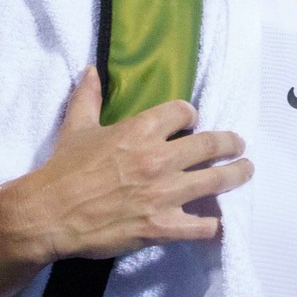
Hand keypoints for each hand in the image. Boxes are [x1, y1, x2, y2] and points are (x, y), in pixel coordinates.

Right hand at [12, 66, 251, 262]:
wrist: (50, 213)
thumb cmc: (63, 169)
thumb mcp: (76, 127)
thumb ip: (89, 97)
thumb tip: (91, 70)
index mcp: (141, 130)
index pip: (184, 112)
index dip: (191, 115)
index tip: (192, 122)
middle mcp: (160, 158)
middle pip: (212, 143)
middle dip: (231, 143)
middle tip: (240, 145)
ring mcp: (165, 194)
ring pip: (218, 180)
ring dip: (237, 174)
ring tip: (246, 170)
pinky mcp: (164, 226)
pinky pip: (202, 226)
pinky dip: (213, 225)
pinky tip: (217, 223)